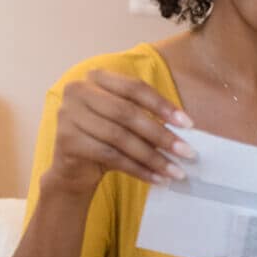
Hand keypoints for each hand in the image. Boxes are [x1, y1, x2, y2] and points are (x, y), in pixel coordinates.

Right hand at [43, 69, 195, 194]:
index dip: (162, 105)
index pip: (134, 87)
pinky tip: (158, 178)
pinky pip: (111, 156)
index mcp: (95, 77)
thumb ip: (147, 115)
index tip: (188, 124)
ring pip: (120, 137)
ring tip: (176, 171)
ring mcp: (68, 115)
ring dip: (153, 157)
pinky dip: (139, 169)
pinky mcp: (67, 141)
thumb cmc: (107, 138)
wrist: (74, 169)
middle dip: (162, 135)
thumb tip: (185, 128)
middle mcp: (77, 91)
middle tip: (187, 152)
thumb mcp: (125, 120)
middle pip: (128, 113)